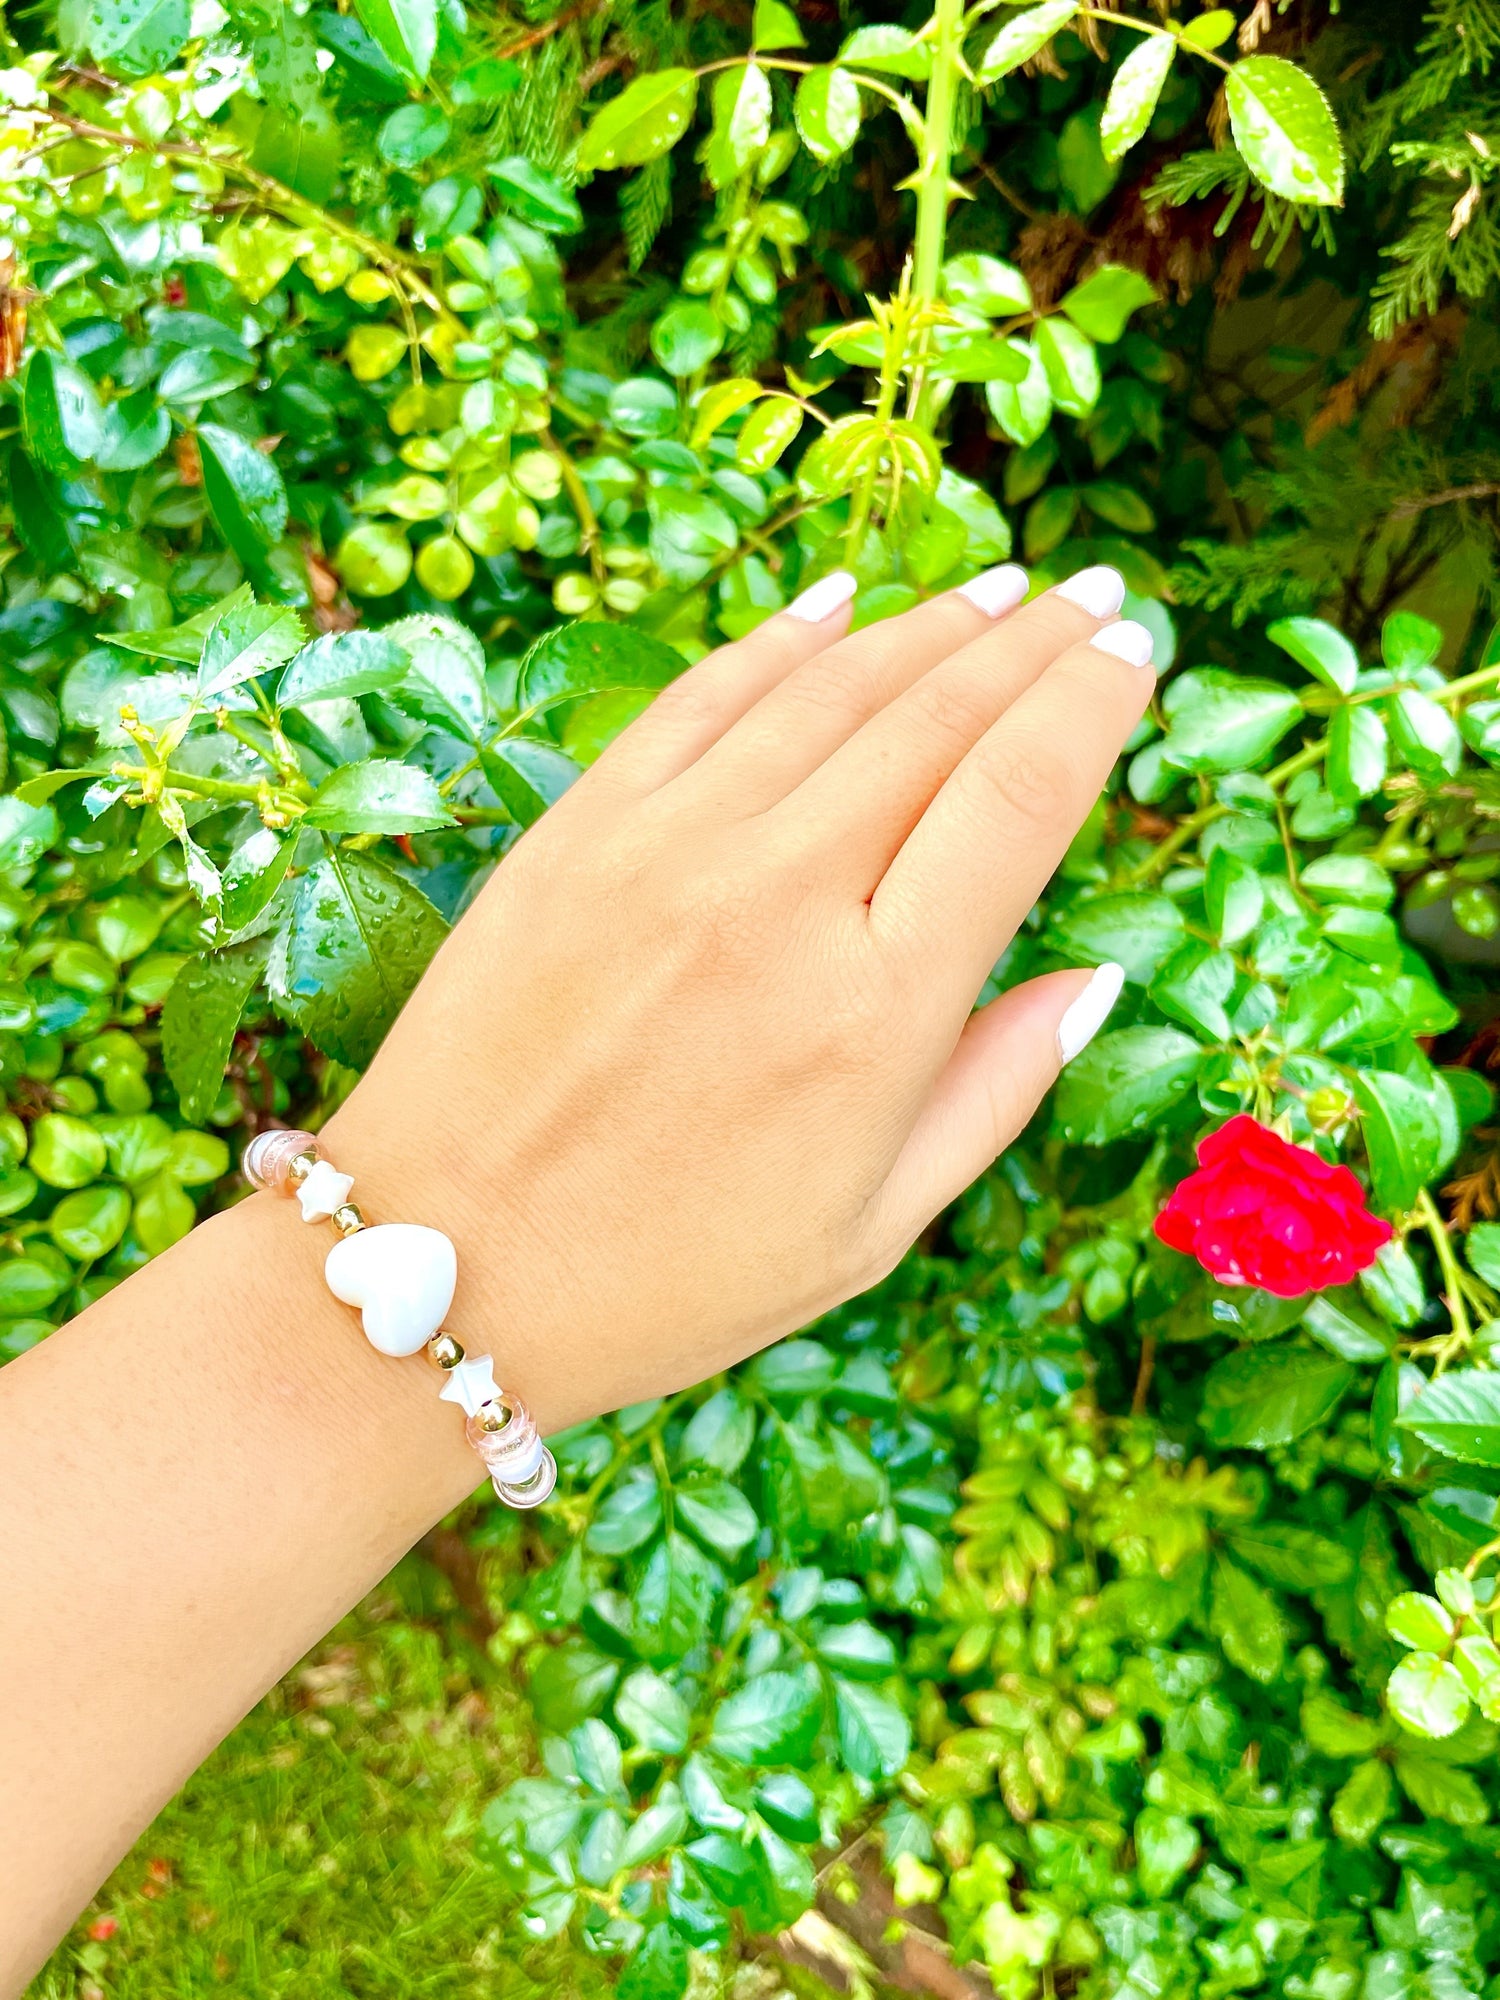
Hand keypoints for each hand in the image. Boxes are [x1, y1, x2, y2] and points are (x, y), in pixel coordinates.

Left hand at [328, 563, 1154, 1430]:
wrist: (441, 1265)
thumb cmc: (672, 1276)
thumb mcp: (871, 1230)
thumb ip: (993, 1093)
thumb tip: (1092, 978)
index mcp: (876, 1010)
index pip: (1018, 794)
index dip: (1091, 701)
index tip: (1133, 651)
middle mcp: (779, 899)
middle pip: (937, 717)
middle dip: (1034, 642)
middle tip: (1093, 592)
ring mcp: (668, 849)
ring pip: (829, 688)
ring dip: (930, 624)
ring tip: (1000, 590)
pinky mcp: (578, 831)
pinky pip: (703, 698)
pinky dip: (783, 639)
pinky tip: (842, 602)